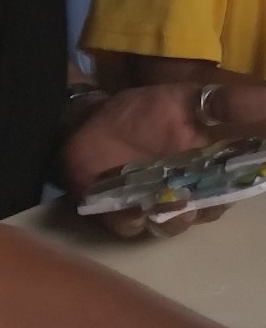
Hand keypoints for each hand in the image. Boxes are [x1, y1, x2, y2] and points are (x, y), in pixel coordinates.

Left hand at [61, 80, 265, 237]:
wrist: (89, 118)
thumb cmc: (143, 110)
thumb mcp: (188, 99)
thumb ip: (230, 104)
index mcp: (206, 169)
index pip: (233, 187)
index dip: (238, 187)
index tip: (231, 181)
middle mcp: (185, 193)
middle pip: (206, 212)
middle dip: (204, 208)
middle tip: (194, 197)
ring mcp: (152, 205)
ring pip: (172, 226)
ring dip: (171, 219)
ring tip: (161, 204)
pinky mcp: (119, 213)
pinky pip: (131, 228)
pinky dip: (131, 221)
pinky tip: (131, 208)